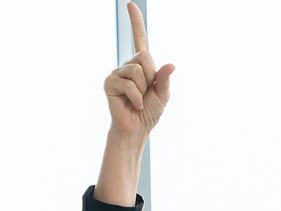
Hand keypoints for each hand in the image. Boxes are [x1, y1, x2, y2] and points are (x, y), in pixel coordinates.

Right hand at [105, 3, 173, 140]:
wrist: (136, 129)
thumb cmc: (149, 111)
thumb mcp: (163, 95)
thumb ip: (165, 79)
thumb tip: (171, 64)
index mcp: (141, 64)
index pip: (139, 38)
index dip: (136, 21)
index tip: (130, 4)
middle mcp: (127, 64)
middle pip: (144, 56)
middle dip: (151, 78)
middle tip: (146, 93)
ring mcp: (117, 72)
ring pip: (137, 70)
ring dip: (143, 89)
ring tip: (138, 100)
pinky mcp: (109, 82)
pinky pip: (128, 84)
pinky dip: (136, 97)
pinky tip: (133, 105)